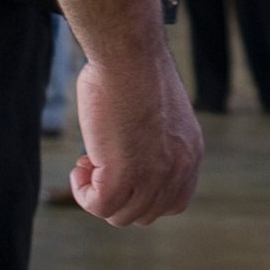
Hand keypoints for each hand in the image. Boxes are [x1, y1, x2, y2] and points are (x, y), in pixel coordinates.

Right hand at [67, 47, 202, 224]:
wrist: (128, 53)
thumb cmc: (134, 68)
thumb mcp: (157, 113)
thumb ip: (152, 142)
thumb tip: (126, 154)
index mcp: (190, 152)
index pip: (173, 201)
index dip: (143, 194)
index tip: (122, 169)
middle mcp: (178, 168)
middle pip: (145, 213)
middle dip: (118, 194)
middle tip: (98, 162)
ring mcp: (153, 175)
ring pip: (120, 215)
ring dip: (98, 194)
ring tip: (87, 162)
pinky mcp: (124, 175)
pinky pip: (99, 206)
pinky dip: (83, 193)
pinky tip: (79, 166)